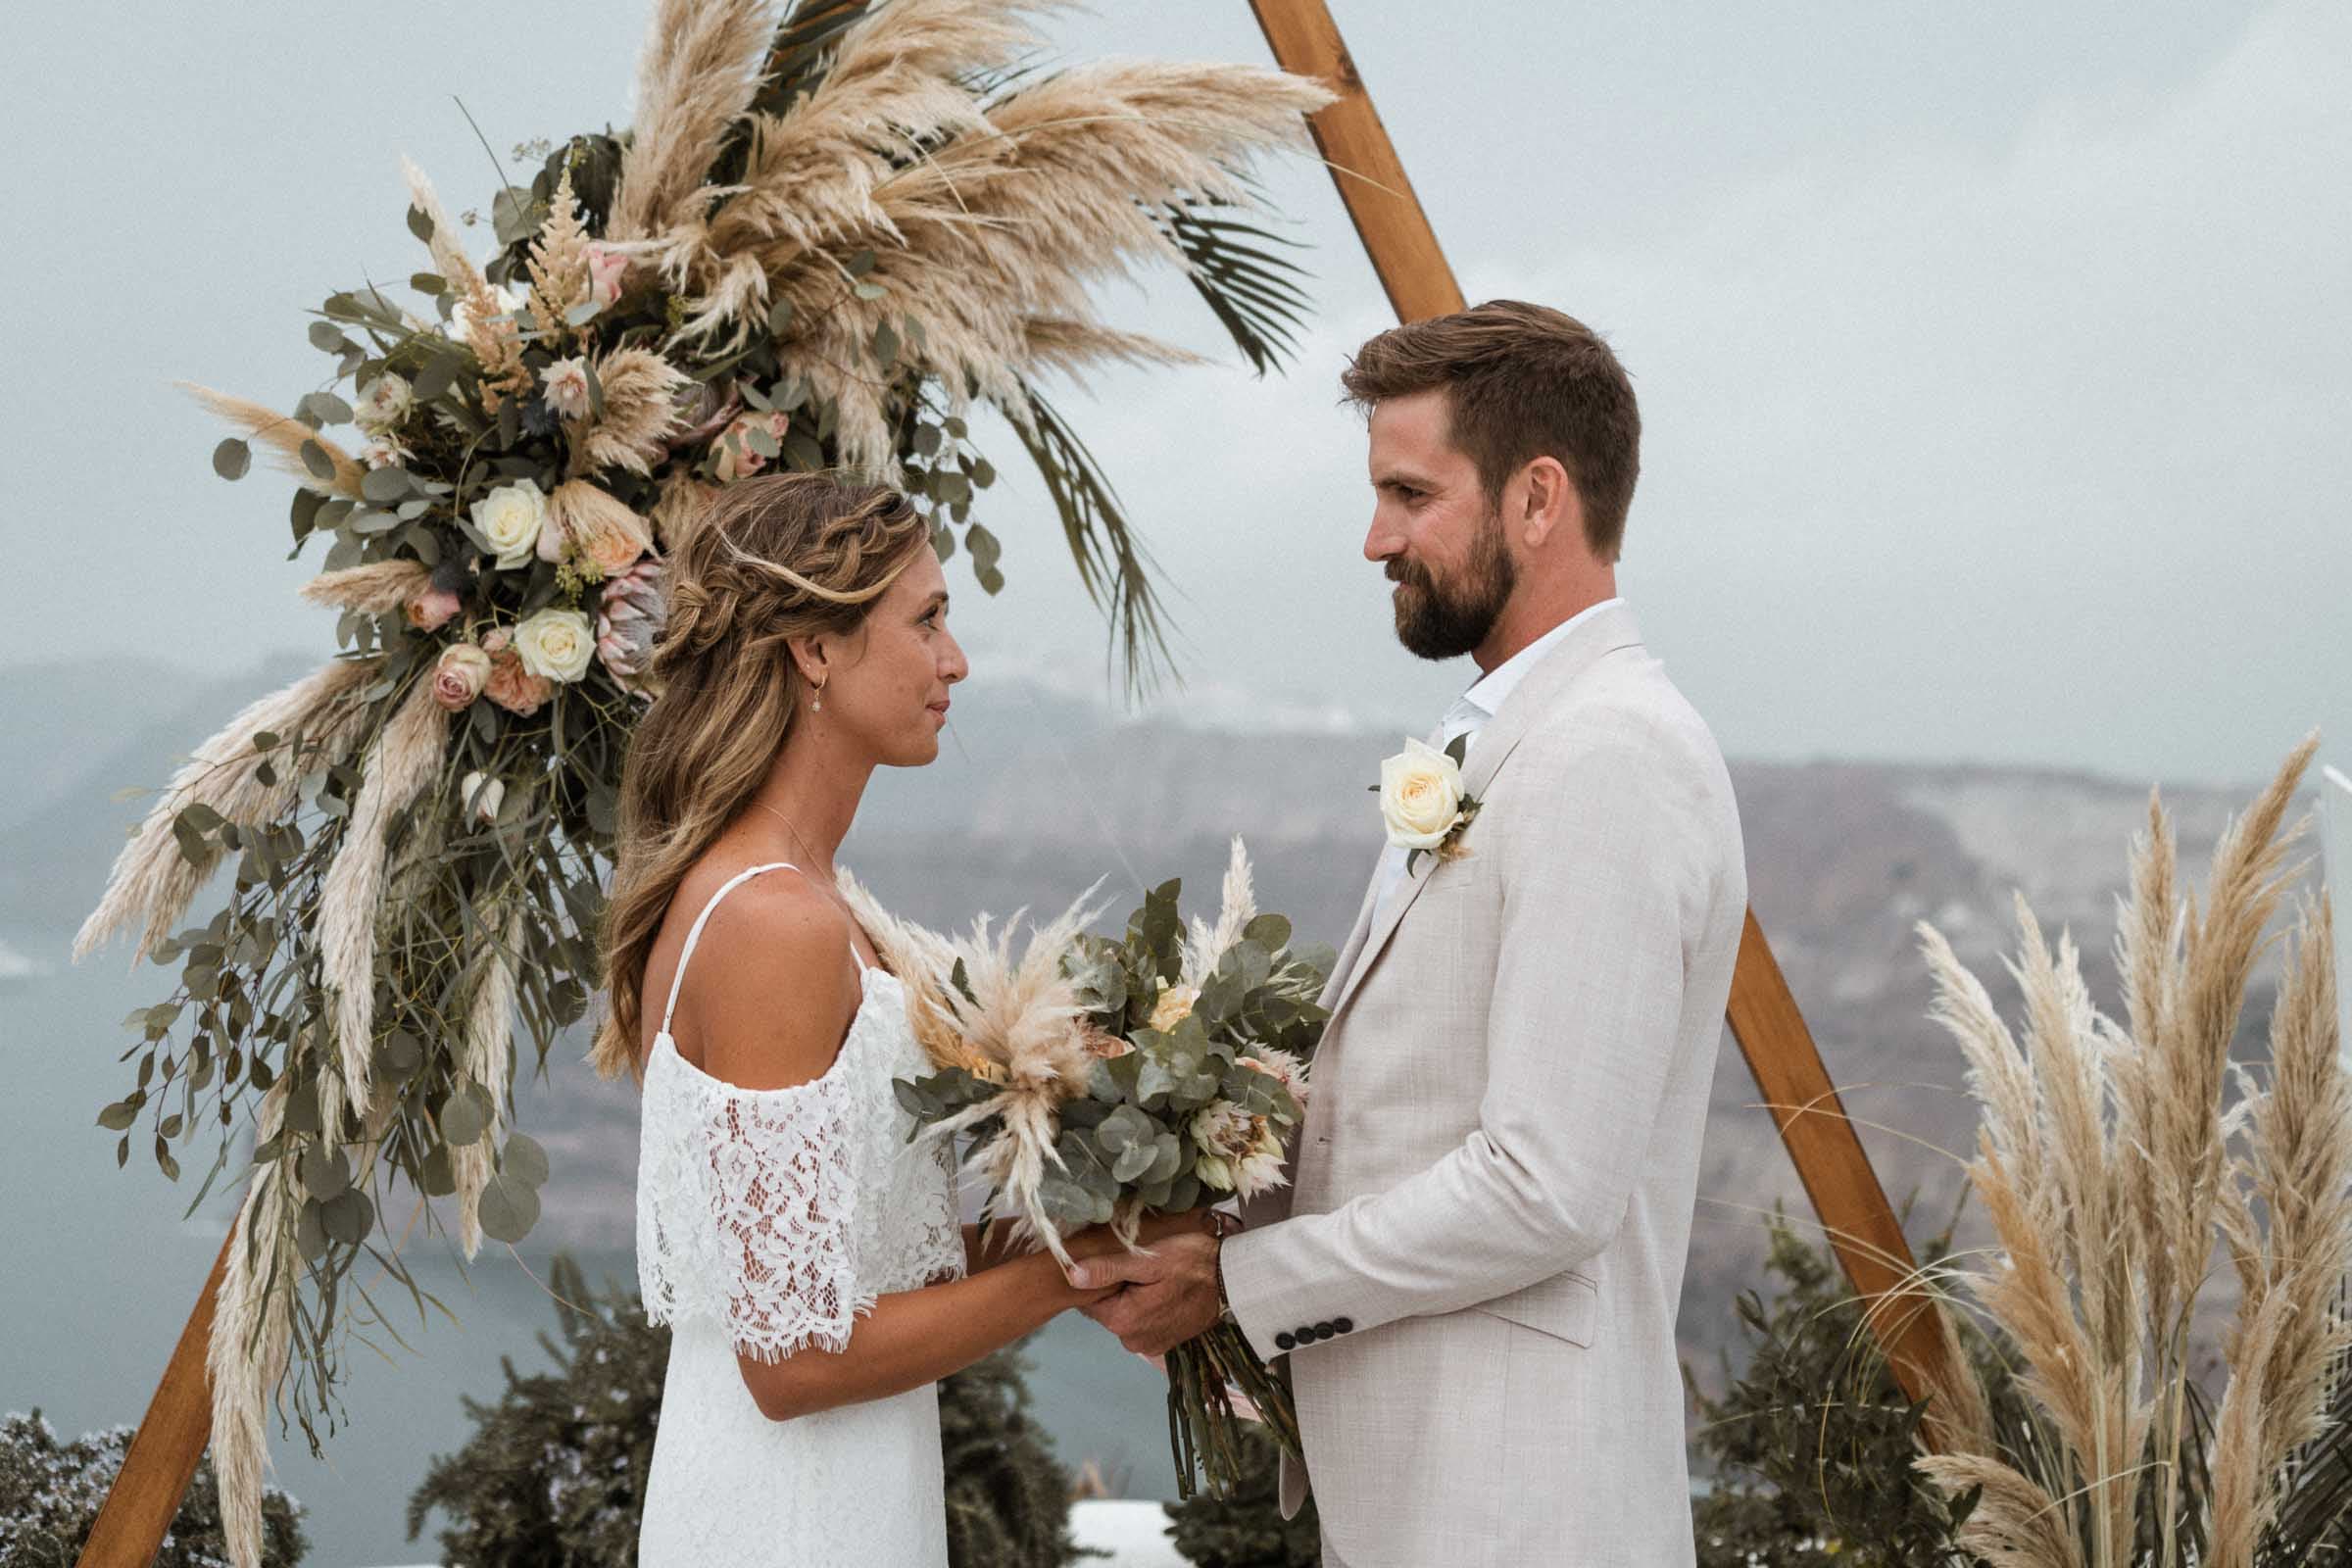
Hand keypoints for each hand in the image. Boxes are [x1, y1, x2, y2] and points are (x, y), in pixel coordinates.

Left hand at [1069, 1226, 1225, 1356]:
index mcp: (1122, 1321)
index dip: (1102, 1278)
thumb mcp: (1148, 1259)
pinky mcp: (1164, 1344)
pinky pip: (1144, 1323)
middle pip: (1108, 1309)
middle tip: (1143, 1267)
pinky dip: (1149, 1308)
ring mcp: (1149, 1346)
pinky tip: (1166, 1291)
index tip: (1122, 1262)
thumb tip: (1071, 1275)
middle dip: (1118, 1288)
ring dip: (1134, 1298)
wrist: (1233, 1281)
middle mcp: (1132, 1341)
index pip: (1090, 1299)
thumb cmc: (1191, 1263)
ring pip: (1126, 1315)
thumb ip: (1109, 1268)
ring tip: (1157, 1277)